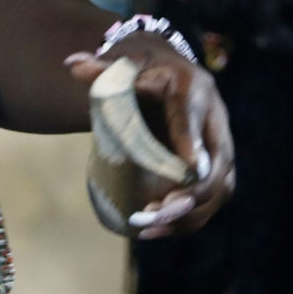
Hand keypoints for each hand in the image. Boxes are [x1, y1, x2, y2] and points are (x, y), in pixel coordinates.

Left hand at [64, 36, 234, 238]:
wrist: (164, 71)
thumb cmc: (141, 68)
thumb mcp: (124, 64)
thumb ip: (101, 68)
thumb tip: (72, 65)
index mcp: (192, 87)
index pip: (193, 116)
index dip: (192, 142)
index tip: (190, 169)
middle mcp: (214, 117)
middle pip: (218, 161)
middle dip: (191, 193)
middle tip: (155, 211)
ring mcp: (218, 144)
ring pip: (220, 186)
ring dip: (190, 213)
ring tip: (151, 227)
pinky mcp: (214, 166)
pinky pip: (212, 199)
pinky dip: (189, 219)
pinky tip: (157, 230)